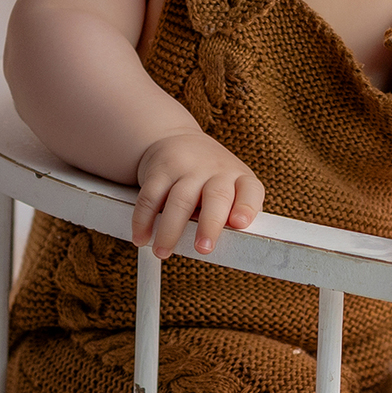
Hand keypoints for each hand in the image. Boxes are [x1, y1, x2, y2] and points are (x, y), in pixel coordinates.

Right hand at [131, 130, 263, 258]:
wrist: (179, 140)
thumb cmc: (211, 180)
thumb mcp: (231, 191)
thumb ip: (232, 217)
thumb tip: (232, 250)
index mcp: (240, 179)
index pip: (250, 191)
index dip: (246, 207)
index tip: (240, 224)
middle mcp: (217, 171)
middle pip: (216, 196)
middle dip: (210, 223)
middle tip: (203, 248)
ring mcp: (188, 168)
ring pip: (180, 199)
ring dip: (170, 229)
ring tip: (163, 252)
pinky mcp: (161, 168)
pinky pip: (151, 196)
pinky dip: (143, 219)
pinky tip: (141, 237)